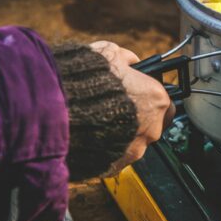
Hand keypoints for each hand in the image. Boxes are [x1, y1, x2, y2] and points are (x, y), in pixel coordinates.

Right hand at [89, 41, 175, 176]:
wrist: (55, 110)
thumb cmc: (85, 79)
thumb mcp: (109, 54)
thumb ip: (127, 59)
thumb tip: (131, 61)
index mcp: (156, 100)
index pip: (165, 101)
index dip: (149, 97)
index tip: (137, 95)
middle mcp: (151, 128)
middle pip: (151, 124)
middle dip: (136, 117)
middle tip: (114, 108)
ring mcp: (134, 150)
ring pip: (133, 142)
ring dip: (121, 134)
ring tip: (97, 122)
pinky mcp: (114, 166)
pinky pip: (115, 157)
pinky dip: (106, 149)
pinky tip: (89, 136)